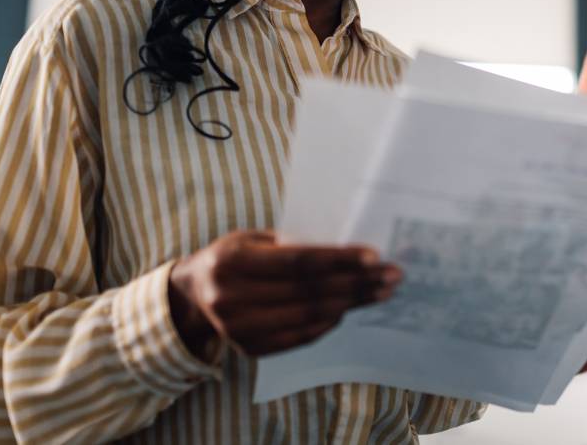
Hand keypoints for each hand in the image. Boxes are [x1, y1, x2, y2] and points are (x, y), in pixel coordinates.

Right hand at [168, 230, 399, 357]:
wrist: (194, 294)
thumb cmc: (235, 255)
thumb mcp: (254, 238)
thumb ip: (293, 244)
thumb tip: (348, 249)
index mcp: (233, 262)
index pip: (298, 262)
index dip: (339, 259)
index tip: (376, 256)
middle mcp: (231, 298)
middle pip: (310, 291)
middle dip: (357, 282)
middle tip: (392, 275)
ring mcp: (239, 329)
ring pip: (310, 316)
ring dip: (352, 303)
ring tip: (381, 291)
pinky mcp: (249, 348)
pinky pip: (301, 337)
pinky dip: (330, 322)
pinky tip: (351, 308)